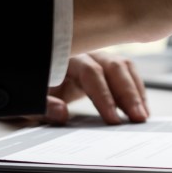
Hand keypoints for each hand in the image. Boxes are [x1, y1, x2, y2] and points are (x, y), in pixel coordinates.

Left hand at [33, 52, 148, 124]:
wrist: (31, 77)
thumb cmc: (33, 89)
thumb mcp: (28, 100)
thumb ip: (42, 107)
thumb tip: (62, 113)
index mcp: (66, 58)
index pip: (91, 73)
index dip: (104, 96)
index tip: (113, 118)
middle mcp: (86, 54)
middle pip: (115, 67)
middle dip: (129, 94)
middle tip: (138, 117)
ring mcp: (98, 58)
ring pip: (125, 68)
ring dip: (136, 92)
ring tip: (143, 115)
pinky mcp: (106, 67)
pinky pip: (127, 73)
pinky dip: (136, 90)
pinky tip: (141, 108)